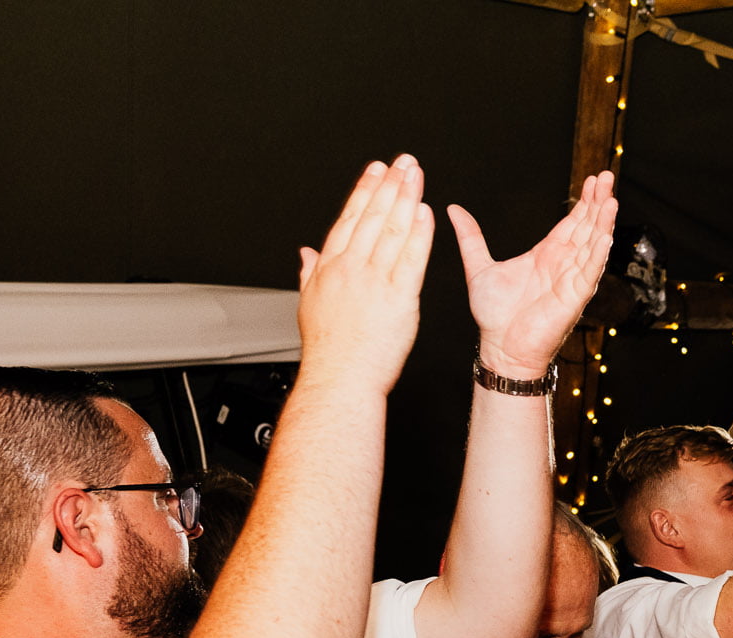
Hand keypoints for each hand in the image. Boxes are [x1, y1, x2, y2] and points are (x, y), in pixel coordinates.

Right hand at [297, 154, 433, 395]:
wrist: (340, 379)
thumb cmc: (329, 351)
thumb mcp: (309, 305)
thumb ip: (309, 273)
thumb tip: (306, 254)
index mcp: (329, 268)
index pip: (349, 219)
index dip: (364, 191)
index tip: (375, 170)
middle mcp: (351, 270)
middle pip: (373, 217)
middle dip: (389, 185)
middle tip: (403, 162)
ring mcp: (375, 282)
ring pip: (392, 231)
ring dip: (406, 199)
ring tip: (416, 176)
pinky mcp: (399, 299)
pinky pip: (412, 260)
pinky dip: (420, 235)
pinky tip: (426, 213)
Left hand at [452, 169, 618, 378]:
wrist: (500, 347)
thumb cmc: (495, 315)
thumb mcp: (479, 266)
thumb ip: (471, 237)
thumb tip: (454, 209)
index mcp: (547, 255)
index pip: (572, 223)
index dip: (584, 202)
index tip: (593, 180)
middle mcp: (564, 264)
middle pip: (587, 227)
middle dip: (598, 202)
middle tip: (607, 176)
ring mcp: (572, 280)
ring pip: (593, 245)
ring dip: (603, 222)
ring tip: (611, 199)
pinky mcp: (574, 297)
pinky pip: (589, 271)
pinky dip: (598, 253)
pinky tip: (605, 235)